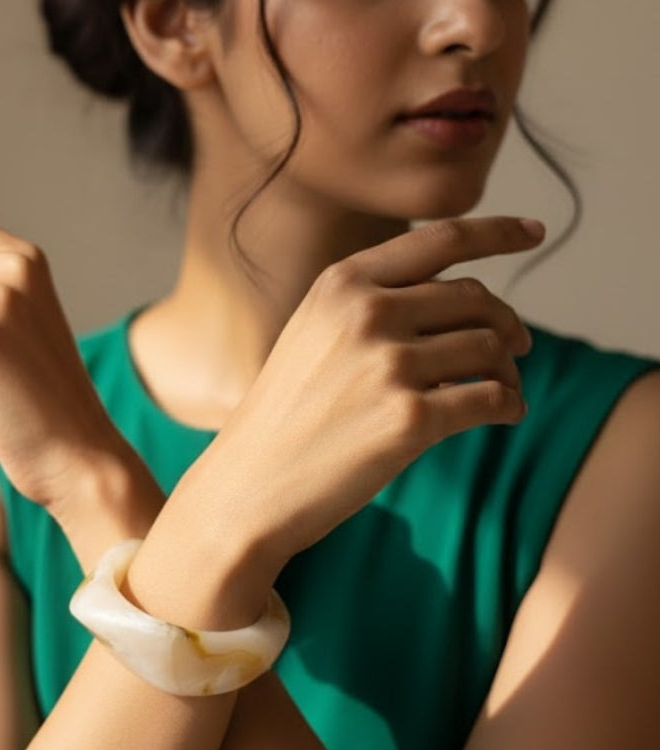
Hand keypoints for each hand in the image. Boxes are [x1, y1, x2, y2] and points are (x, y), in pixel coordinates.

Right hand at [193, 215, 544, 565]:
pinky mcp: (409, 419)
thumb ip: (372, 306)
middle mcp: (365, 313)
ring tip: (503, 389)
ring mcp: (387, 365)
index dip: (497, 231)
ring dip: (509, 370)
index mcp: (341, 284)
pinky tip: (506, 414)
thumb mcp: (312, 336)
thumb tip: (464, 306)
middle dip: (506, 324)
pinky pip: (491, 398)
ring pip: (490, 348)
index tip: (534, 232)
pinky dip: (510, 405)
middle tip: (516, 349)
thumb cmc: (283, 417)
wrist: (247, 486)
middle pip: (474, 299)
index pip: (440, 239)